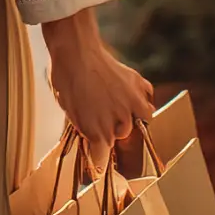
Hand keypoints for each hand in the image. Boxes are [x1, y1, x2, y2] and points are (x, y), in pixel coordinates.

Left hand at [40, 7, 156, 169]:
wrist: (76, 52)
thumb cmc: (66, 80)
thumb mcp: (69, 109)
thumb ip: (84, 128)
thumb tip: (92, 138)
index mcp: (97, 132)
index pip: (103, 157)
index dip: (99, 159)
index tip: (97, 161)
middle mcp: (119, 121)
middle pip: (122, 136)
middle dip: (114, 131)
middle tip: (104, 119)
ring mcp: (131, 103)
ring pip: (143, 120)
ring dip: (133, 117)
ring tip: (122, 109)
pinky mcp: (137, 85)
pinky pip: (148, 97)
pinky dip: (142, 97)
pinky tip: (133, 95)